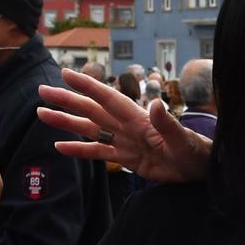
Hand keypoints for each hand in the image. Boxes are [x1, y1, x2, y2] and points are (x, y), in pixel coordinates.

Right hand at [38, 68, 211, 183]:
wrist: (201, 170)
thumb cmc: (196, 151)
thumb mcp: (183, 139)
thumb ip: (168, 124)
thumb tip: (155, 104)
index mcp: (139, 118)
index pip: (108, 98)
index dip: (87, 86)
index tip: (66, 73)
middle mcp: (127, 126)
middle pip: (91, 110)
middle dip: (67, 100)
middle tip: (42, 91)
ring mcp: (125, 141)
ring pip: (90, 130)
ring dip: (67, 122)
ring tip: (42, 114)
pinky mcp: (127, 159)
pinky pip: (98, 153)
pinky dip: (79, 149)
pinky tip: (60, 145)